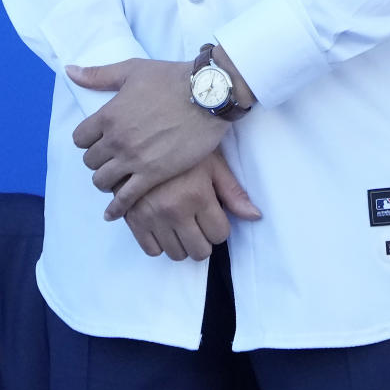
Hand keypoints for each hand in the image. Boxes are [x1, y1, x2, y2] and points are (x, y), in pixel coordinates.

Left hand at [68, 58, 225, 218]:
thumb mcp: (132, 70)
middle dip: (97, 159)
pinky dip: (116, 208)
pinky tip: (113, 213)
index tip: (97, 140)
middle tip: (109, 158)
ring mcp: (133, 159)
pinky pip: (125, 198)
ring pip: (102, 180)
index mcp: (108, 115)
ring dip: (105, 180)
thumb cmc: (171, 78)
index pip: (79, 138)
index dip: (87, 139)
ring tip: (114, 178)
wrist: (206, 95)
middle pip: (90, 161)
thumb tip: (70, 71)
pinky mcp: (153, 174)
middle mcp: (116, 140)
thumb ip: (99, 75)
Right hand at [125, 150, 261, 261]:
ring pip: (176, 254)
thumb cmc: (183, 146)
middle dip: (203, 238)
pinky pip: (151, 251)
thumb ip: (233, 192)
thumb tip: (255, 217)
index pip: (219, 234)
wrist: (143, 134)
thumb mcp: (212, 163)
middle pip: (199, 251)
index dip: (220, 225)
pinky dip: (159, 242)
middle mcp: (174, 210)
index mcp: (197, 195)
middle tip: (198, 221)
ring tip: (181, 222)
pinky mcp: (133, 220)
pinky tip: (163, 224)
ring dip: (182, 242)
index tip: (213, 213)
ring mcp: (152, 217)